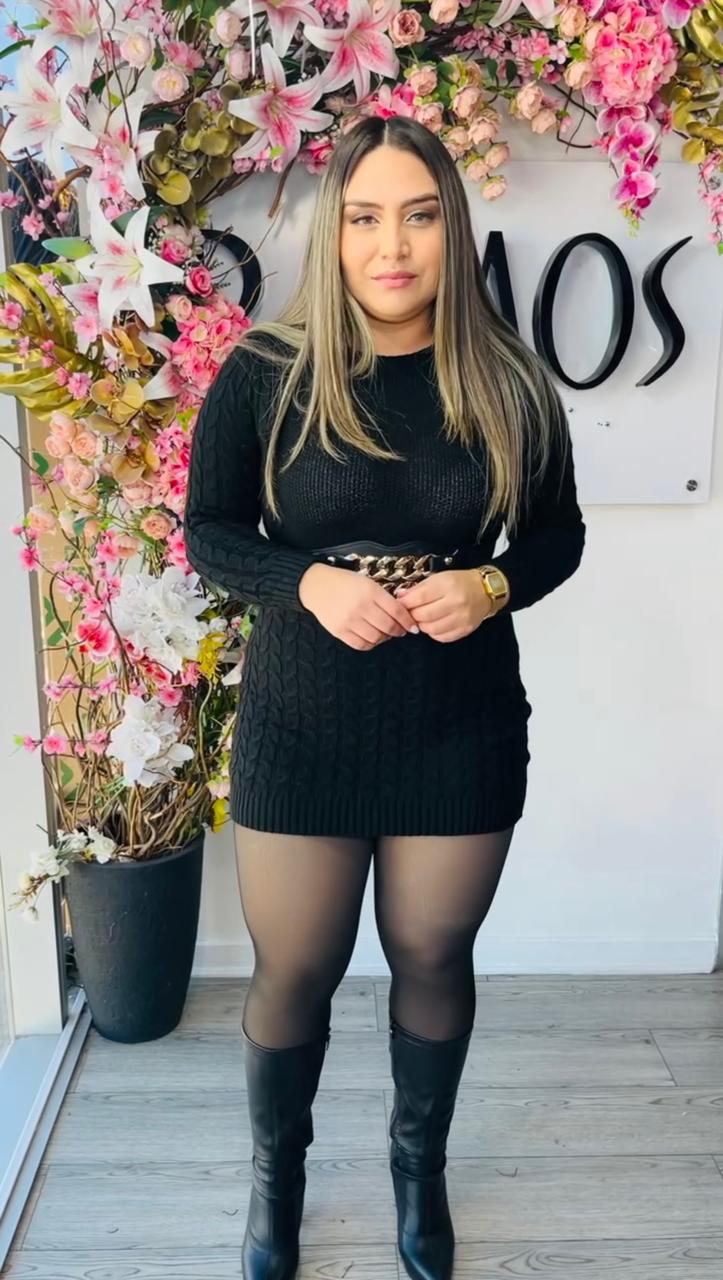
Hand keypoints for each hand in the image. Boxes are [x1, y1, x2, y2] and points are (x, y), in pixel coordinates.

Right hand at [298, 562, 419, 649]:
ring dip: (385, 638)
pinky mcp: (339, 631)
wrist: (317, 586)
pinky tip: (372, 637)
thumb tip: (402, 616)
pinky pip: (361, 645)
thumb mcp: (368, 583)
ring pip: (376, 637)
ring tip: (385, 633)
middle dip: (398, 631)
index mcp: (370, 591)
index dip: (408, 621)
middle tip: (400, 630)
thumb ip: (384, 598)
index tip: (413, 627)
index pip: (397, 611)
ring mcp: (349, 620)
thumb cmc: (344, 583)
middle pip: (388, 626)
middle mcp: (360, 606)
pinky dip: (371, 644)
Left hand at [393, 569, 493, 642]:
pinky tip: (434, 624)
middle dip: (412, 615)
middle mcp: (456, 602)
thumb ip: (418, 589)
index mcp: (447, 586)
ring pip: (430, 629)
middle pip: (423, 615)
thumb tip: (400, 597)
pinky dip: (433, 632)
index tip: (400, 604)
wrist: (484, 590)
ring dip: (422, 625)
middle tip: (410, 612)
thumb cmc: (460, 583)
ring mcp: (461, 618)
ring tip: (423, 618)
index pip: (418, 598)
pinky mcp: (464, 629)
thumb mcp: (438, 578)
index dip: (405, 603)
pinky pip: (441, 637)